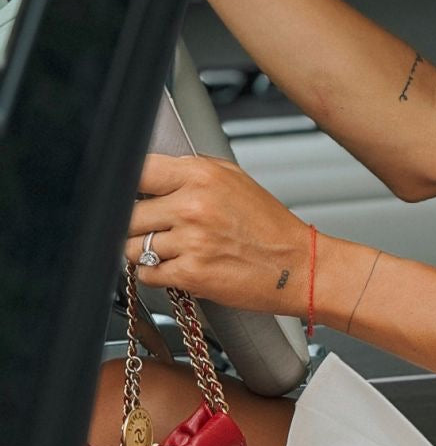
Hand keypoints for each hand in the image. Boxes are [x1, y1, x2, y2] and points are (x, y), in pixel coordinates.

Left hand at [127, 153, 312, 317]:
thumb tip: (147, 172)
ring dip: (145, 252)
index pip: (138, 170)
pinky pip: (146, 275)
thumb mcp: (233, 179)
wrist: (298, 266)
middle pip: (127, 213)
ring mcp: (190, 241)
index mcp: (202, 175)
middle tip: (157, 229)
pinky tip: (180, 267)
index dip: (127, 184)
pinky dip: (157, 275)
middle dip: (137, 224)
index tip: (129, 194)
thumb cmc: (269, 227)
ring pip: (132, 247)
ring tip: (173, 251)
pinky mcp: (190, 274)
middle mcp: (193, 205)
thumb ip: (189, 171)